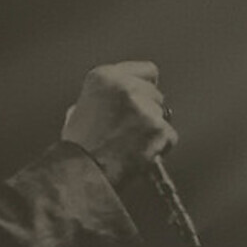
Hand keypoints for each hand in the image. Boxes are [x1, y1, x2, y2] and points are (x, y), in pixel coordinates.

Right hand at [61, 61, 177, 187]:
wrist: (83, 175)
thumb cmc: (77, 149)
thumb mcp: (78, 111)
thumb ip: (101, 99)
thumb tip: (114, 102)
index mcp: (104, 77)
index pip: (147, 71)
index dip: (144, 88)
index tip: (141, 99)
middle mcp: (126, 87)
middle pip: (156, 94)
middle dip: (147, 112)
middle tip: (130, 132)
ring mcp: (144, 107)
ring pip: (163, 116)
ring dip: (152, 131)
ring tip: (130, 146)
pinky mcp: (158, 128)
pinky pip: (169, 136)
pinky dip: (160, 147)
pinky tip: (140, 154)